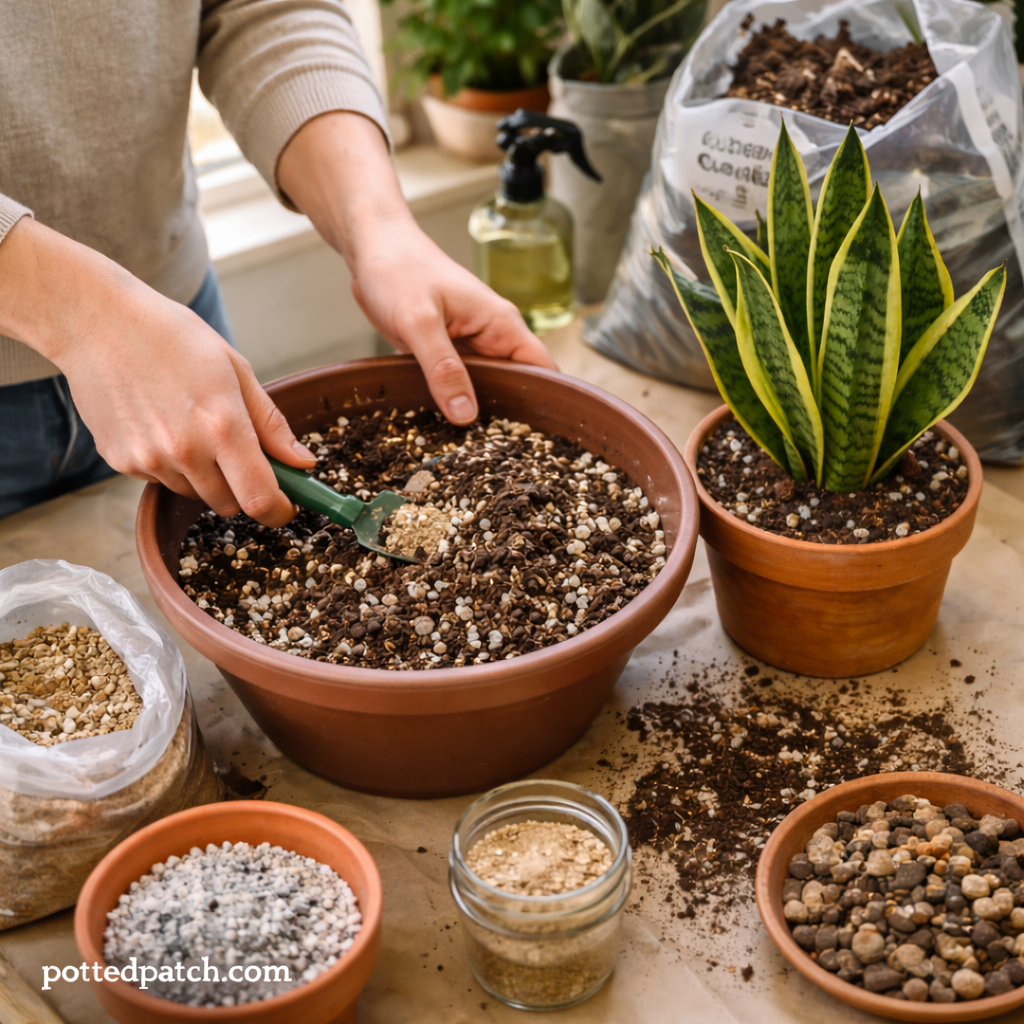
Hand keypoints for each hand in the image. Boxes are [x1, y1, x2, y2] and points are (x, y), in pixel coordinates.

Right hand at [0, 218, 315, 524]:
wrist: (97, 322)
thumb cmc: (173, 337)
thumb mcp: (235, 369)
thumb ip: (271, 424)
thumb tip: (304, 463)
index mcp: (223, 425)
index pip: (260, 499)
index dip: (278, 510)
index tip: (285, 504)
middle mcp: (185, 450)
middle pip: (230, 504)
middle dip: (243, 488)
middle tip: (238, 452)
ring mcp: (149, 459)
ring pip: (196, 494)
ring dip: (205, 476)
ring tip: (191, 425)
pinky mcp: (121, 461)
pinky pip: (161, 481)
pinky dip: (171, 465)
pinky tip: (160, 423)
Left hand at [278, 111, 557, 423]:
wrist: (370, 247)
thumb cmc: (397, 269)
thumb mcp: (419, 322)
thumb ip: (443, 368)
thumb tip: (466, 414)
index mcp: (501, 324)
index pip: (542, 369)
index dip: (546, 402)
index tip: (538, 438)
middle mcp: (492, 337)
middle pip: (516, 386)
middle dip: (510, 417)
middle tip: (496, 455)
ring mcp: (469, 346)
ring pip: (486, 389)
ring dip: (479, 412)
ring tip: (471, 449)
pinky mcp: (447, 353)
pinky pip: (459, 384)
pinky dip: (455, 402)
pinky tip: (444, 426)